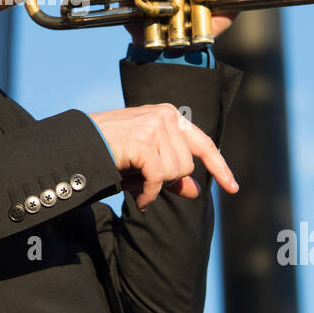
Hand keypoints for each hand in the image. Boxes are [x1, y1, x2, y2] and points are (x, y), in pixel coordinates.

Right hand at [88, 103, 238, 210]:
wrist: (80, 144)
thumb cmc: (111, 151)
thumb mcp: (147, 162)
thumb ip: (173, 174)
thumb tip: (197, 191)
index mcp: (169, 116)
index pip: (203, 144)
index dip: (220, 167)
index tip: (233, 188)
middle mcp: (165, 116)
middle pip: (186, 165)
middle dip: (167, 179)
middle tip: (142, 178)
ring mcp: (154, 126)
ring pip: (175, 172)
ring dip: (155, 184)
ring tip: (134, 178)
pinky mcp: (143, 140)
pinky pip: (158, 178)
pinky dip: (148, 193)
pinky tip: (138, 196)